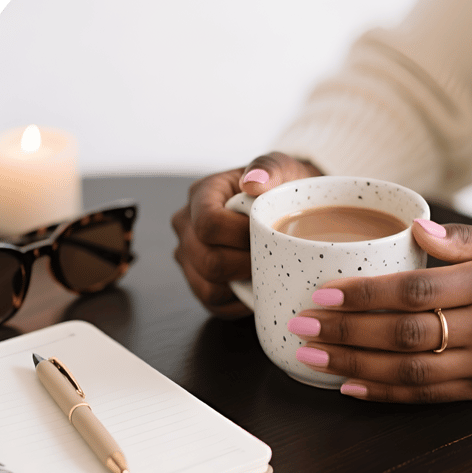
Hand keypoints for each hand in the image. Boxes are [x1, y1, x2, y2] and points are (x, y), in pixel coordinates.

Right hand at [171, 152, 322, 318]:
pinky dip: (239, 301)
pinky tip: (259, 288)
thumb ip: (270, 168)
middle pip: (208, 261)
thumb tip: (253, 181)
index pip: (209, 224)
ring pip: (208, 287)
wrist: (285, 207)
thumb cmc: (281, 188)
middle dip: (247, 264)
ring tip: (267, 271)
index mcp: (200, 196)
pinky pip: (214, 304)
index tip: (269, 232)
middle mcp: (186, 226)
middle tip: (275, 257)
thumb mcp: (283, 169)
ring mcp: (188, 257)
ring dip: (242, 284)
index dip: (241, 236)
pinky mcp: (199, 282)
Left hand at [290, 220, 471, 402]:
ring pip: (410, 371)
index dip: (364, 294)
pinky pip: (431, 396)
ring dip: (355, 365)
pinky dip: (387, 394)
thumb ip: (460, 238)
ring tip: (312, 356)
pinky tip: (351, 386)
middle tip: (302, 324)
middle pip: (403, 334)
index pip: (414, 290)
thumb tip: (413, 226)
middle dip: (346, 330)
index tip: (322, 291)